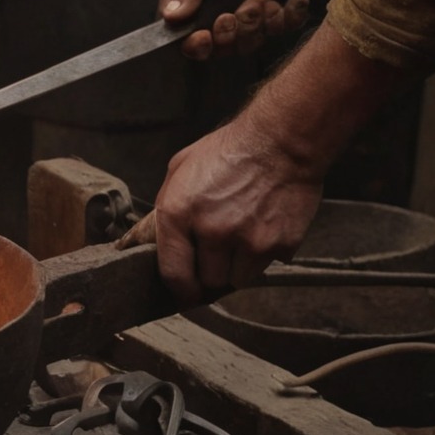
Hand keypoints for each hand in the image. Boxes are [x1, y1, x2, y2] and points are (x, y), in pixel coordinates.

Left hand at [153, 120, 322, 306]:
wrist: (283, 139)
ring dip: (238, 267)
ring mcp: (248, 241)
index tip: (184, 295)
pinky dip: (264, 256)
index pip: (173, 274)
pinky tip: (263, 228)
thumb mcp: (181, 170)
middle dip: (212, 271)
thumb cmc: (231, 150)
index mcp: (179, 213)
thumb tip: (151, 239)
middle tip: (220, 251)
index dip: (179, 291)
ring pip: (238, 280)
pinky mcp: (279, 245)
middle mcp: (212, 231)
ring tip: (243, 236)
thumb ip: (167, 208)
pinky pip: (266, 268)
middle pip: (208, 281)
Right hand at [160, 0, 371, 59]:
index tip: (203, 37)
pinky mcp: (275, 12)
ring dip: (257, 23)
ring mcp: (246, 9)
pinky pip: (276, 33)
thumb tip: (169, 19)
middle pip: (214, 45)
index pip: (179, 32)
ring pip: (246, 43)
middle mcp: (216, 3)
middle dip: (229, 33)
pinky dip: (285, 17)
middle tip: (235, 13)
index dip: (191, 43)